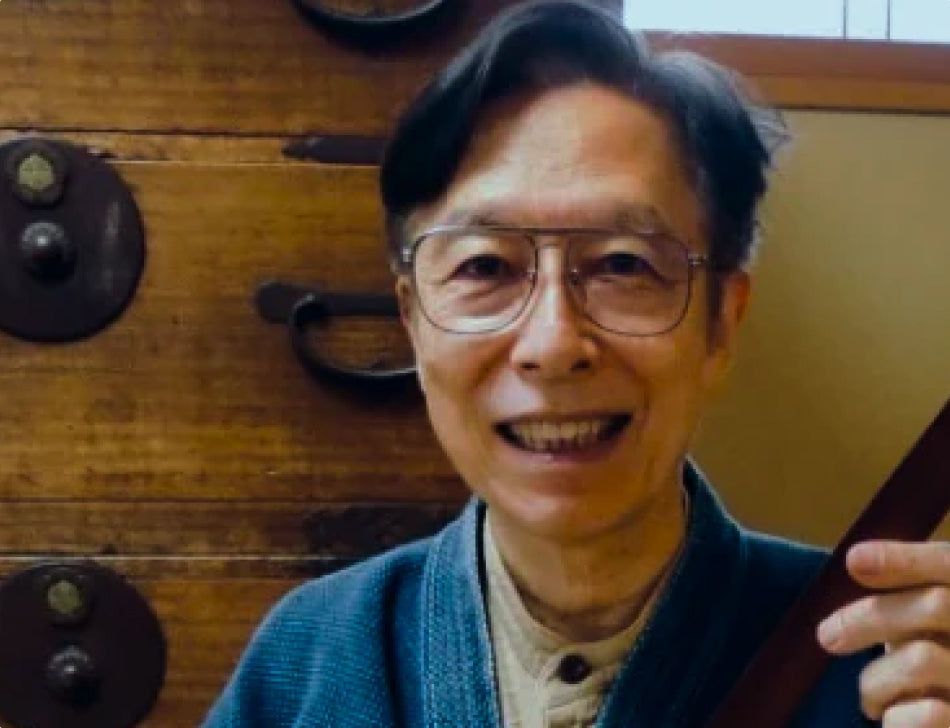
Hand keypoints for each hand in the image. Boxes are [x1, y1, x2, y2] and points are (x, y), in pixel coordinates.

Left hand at [817, 540, 949, 726]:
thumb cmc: (935, 663)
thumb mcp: (920, 623)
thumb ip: (906, 594)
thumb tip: (857, 561)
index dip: (906, 558)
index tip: (853, 560)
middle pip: (937, 604)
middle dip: (869, 618)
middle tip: (827, 636)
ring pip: (921, 658)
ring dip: (877, 679)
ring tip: (871, 698)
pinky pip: (925, 714)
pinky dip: (895, 717)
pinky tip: (890, 718)